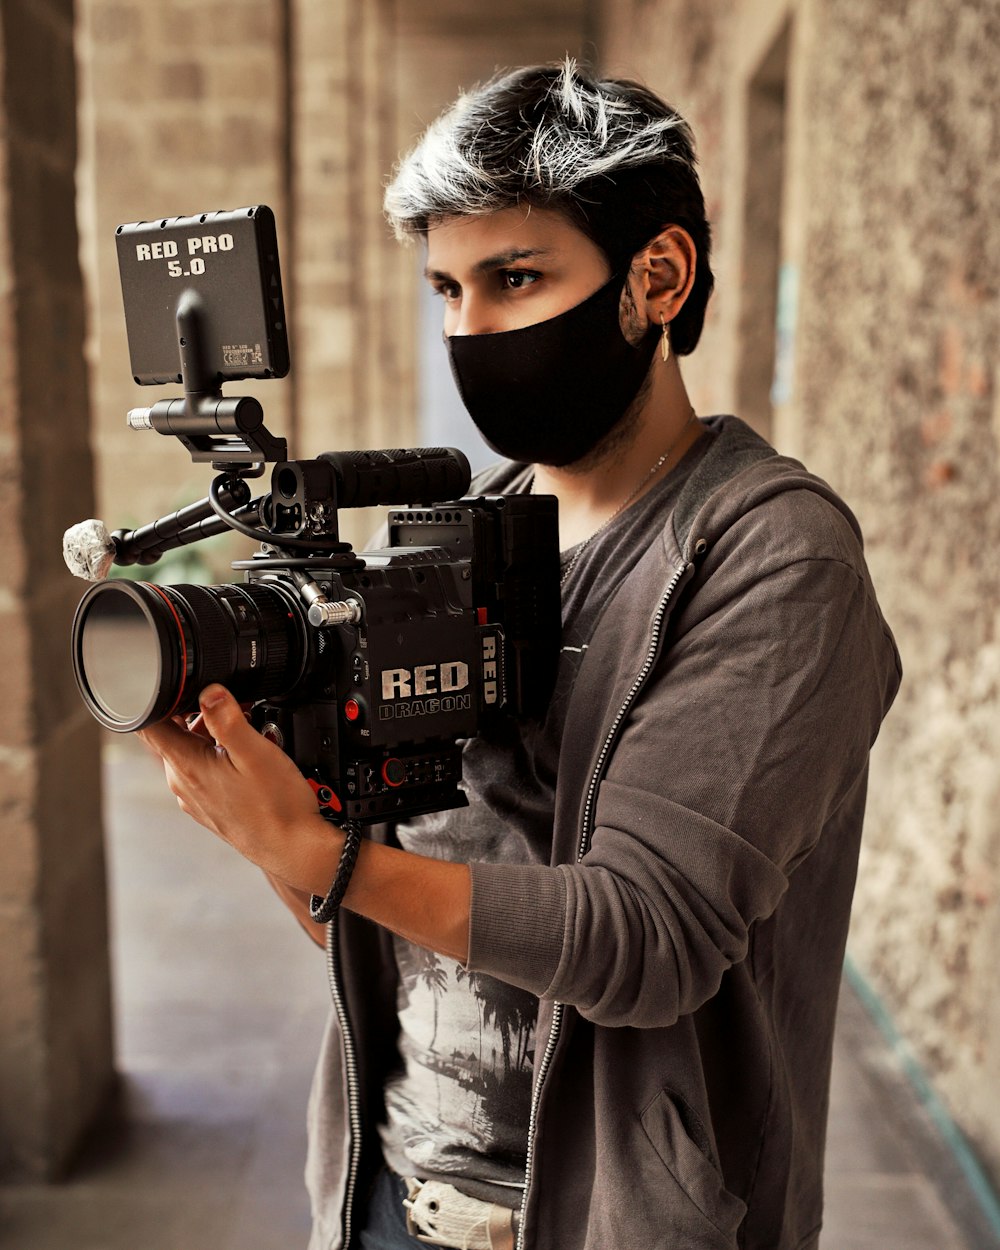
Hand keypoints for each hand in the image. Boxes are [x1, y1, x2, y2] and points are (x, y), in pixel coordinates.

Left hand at [138, 684, 334, 887]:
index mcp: (186, 767)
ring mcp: (194, 797)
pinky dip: (220, 756)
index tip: (183, 686)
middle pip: (173, 733)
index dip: (160, 698)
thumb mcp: (255, 753)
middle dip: (199, 713)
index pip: (150, 723)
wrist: (294, 848)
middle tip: (234, 707)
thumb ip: (227, 720)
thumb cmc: (277, 807)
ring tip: (247, 733)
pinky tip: (248, 759)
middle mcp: (182, 783)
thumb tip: (208, 691)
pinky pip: (204, 770)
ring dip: (213, 735)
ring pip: (191, 751)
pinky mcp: (209, 805)